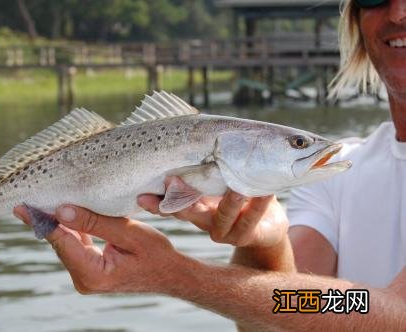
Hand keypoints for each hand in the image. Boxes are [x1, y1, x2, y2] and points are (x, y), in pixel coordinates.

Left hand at [13, 204, 186, 293]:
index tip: (21, 206)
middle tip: (32, 193)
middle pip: (60, 242)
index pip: (62, 242)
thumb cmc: (156, 255)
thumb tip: (62, 210)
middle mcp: (84, 279)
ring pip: (66, 241)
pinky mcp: (90, 267)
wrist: (171, 274)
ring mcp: (86, 274)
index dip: (41, 222)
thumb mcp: (129, 234)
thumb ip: (96, 223)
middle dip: (48, 218)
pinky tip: (65, 209)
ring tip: (44, 197)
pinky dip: (71, 226)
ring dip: (58, 220)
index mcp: (93, 274)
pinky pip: (75, 243)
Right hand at [138, 176, 287, 247]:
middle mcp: (204, 220)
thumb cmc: (240, 193)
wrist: (266, 228)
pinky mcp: (246, 236)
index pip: (169, 203)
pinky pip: (251, 221)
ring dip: (229, 203)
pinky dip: (258, 206)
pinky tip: (265, 193)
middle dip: (177, 202)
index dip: (155, 201)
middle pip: (186, 214)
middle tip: (172, 182)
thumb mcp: (223, 178)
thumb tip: (192, 128)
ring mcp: (225, 230)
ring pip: (222, 218)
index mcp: (194, 205)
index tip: (141, 196)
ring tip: (237, 189)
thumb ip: (209, 162)